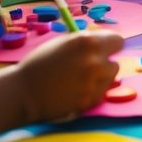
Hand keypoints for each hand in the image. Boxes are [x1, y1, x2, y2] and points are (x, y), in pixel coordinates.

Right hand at [0, 31, 122, 131]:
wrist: (24, 91)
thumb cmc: (40, 63)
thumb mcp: (64, 43)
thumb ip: (86, 43)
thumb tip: (102, 43)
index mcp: (88, 42)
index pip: (118, 41)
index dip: (110, 46)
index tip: (104, 50)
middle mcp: (95, 62)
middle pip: (115, 63)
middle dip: (104, 65)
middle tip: (87, 68)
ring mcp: (94, 83)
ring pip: (110, 80)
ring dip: (100, 79)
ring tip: (80, 80)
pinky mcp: (90, 101)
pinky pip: (101, 94)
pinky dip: (92, 92)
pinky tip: (76, 91)